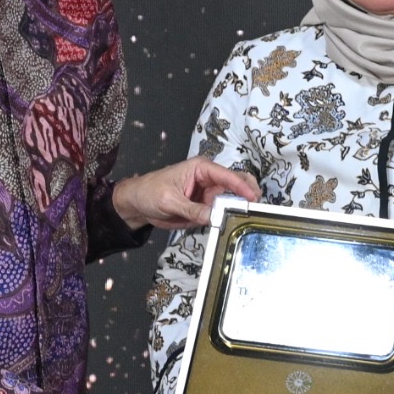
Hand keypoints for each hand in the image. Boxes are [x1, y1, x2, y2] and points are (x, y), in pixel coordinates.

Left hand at [112, 157, 259, 230]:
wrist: (137, 204)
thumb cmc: (149, 192)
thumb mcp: (170, 201)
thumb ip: (193, 209)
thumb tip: (214, 217)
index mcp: (201, 168)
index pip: (227, 175)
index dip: (242, 186)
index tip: (252, 198)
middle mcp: (209, 180)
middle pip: (236, 184)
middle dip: (248, 194)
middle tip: (257, 208)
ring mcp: (209, 195)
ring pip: (232, 200)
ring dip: (239, 209)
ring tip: (247, 219)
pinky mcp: (206, 208)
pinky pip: (221, 213)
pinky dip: (228, 218)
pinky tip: (233, 224)